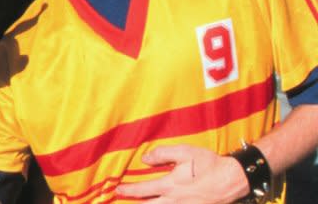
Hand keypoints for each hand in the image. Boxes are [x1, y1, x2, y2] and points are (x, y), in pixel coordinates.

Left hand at [115, 145, 248, 202]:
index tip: (117, 190)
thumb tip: (144, 159)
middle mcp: (175, 201)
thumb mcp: (185, 152)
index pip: (143, 190)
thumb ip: (162, 154)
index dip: (128, 190)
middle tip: (123, 201)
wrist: (233, 179)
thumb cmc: (208, 164)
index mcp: (170, 186)